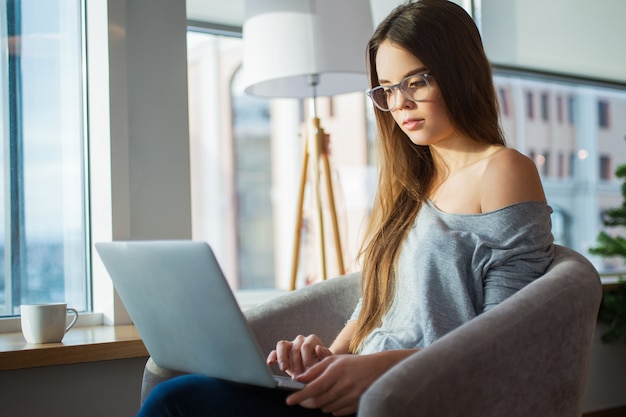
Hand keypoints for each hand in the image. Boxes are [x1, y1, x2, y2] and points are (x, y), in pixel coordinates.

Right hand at [267, 334, 332, 377]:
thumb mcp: (327, 362)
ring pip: (282, 345)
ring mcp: (289, 345)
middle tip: (298, 377)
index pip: (306, 346)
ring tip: (283, 368)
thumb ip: (325, 355)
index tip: (308, 371)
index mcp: (312, 340)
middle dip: (296, 364)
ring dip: (282, 357)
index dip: (306, 359)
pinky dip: (272, 356)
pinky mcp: (281, 352)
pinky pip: (274, 351)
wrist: (316, 370)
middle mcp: (300, 340)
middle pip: (295, 348)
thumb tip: (318, 348)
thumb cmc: (323, 366)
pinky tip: (270, 363)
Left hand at [286, 350, 416, 415]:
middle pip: (318, 401)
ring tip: (323, 394)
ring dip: (320, 404)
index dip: (299, 395)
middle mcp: (344, 384)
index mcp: (336, 370)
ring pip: (326, 408)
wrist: (379, 369)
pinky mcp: (356, 405)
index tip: (289, 401)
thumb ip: (315, 369)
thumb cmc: (353, 363)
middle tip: (301, 400)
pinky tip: (335, 399)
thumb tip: (298, 378)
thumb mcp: (334, 360)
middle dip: (306, 402)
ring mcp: (351, 396)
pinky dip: (332, 408)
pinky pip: (337, 413)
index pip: (313, 387)